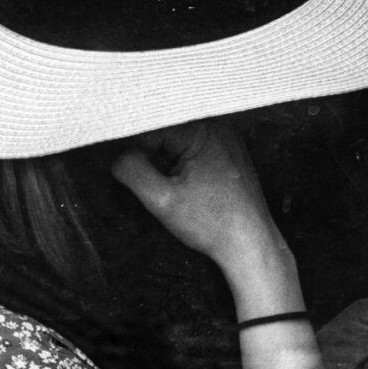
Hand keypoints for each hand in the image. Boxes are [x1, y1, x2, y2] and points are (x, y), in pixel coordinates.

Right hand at [110, 120, 290, 284]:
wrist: (250, 243)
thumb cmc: (211, 222)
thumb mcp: (162, 199)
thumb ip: (133, 171)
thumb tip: (117, 156)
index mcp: (203, 129)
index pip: (152, 125)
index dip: (134, 148)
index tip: (129, 170)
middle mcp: (218, 126)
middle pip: (166, 128)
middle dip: (150, 153)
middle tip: (150, 180)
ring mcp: (226, 138)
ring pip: (178, 139)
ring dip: (165, 159)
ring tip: (171, 185)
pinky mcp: (228, 152)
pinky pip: (194, 147)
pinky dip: (180, 162)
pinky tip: (185, 184)